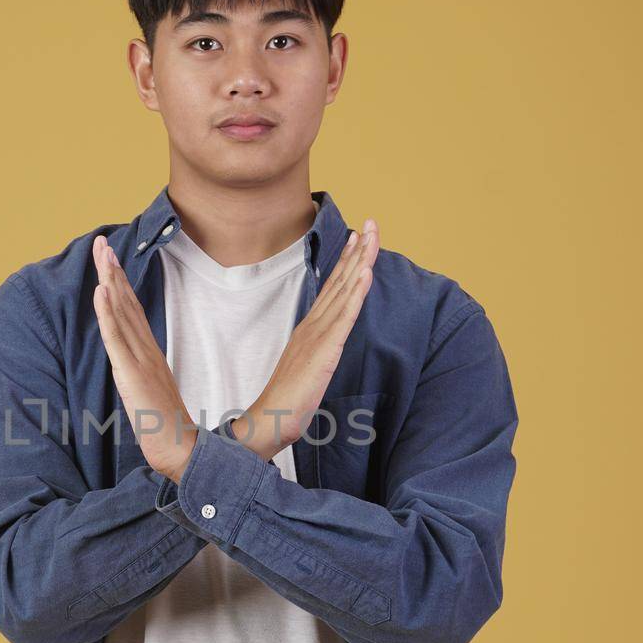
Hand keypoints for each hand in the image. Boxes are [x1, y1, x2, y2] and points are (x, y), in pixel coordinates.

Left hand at [92, 236, 197, 481]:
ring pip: (122, 313)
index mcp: (150, 354)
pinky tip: (102, 292)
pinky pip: (117, 339)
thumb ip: (142, 371)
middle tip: (101, 243)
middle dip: (112, 271)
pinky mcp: (133, 375)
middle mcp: (146, 351)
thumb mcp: (150, 391)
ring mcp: (140, 361)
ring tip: (101, 255)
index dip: (119, 283)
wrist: (181, 451)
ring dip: (109, 281)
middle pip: (126, 303)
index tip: (109, 258)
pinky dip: (109, 314)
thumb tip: (133, 360)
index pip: (131, 311)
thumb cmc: (166, 426)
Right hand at [230, 219, 379, 458]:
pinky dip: (356, 293)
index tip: (358, 238)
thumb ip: (316, 353)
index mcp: (310, 328)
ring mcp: (319, 334)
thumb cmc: (288, 400)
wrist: (270, 419)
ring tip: (371, 236)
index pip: (332, 288)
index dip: (347, 262)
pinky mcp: (325, 349)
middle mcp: (314, 324)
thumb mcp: (307, 369)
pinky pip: (344, 316)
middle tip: (370, 223)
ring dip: (360, 261)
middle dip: (357, 251)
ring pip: (344, 291)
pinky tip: (365, 273)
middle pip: (339, 281)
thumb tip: (324, 347)